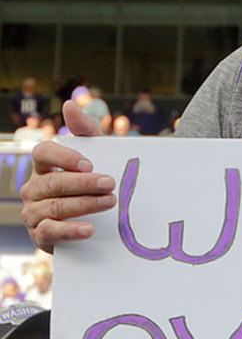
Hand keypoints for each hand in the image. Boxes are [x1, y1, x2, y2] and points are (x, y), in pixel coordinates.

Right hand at [20, 101, 115, 250]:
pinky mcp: (40, 235)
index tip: (89, 164)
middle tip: (110, 184)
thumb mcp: (95, 157)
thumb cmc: (91, 185)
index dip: (64, 157)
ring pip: (55, 206)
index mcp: (43, 166)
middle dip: (85, 183)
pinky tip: (90, 229)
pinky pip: (51, 231)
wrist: (94, 225)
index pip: (42, 152)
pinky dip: (71, 230)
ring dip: (85, 204)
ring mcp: (33, 212)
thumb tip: (69, 104)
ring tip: (110, 202)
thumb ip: (85, 131)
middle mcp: (34, 187)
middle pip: (54, 182)